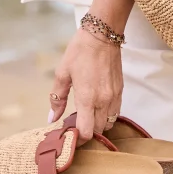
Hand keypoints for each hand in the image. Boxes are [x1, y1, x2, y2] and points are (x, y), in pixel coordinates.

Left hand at [49, 27, 122, 141]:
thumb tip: (52, 118)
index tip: (70, 135)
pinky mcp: (120, 90)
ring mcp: (114, 96)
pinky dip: (107, 115)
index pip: (87, 132)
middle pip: (99, 131)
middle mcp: (103, 101)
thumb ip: (57, 98)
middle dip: (88, 132)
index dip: (78, 139)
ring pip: (109, 123)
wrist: (102, 35)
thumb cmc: (80, 52)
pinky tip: (97, 107)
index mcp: (87, 99)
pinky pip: (116, 112)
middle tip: (76, 126)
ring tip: (87, 117)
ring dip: (99, 125)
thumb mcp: (62, 73)